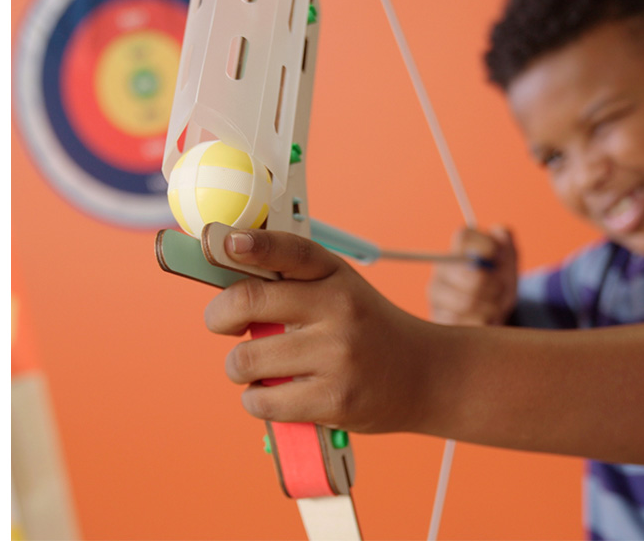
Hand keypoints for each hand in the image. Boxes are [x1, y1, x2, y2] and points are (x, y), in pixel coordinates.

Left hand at [204, 229, 435, 432]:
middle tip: (223, 324)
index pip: (290, 251)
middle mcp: (338, 309)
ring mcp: (337, 355)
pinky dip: (257, 400)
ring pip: (245, 360)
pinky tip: (277, 395)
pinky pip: (262, 401)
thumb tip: (226, 291)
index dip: (254, 244)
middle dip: (219, 317)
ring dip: (239, 368)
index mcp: (335, 276)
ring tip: (261, 369)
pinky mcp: (335, 399)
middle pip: (248, 303)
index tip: (227, 242)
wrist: (425, 375)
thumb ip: (293, 286)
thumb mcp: (341, 292)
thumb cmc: (368, 331)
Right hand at [427, 225, 517, 325]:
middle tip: (500, 289)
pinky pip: (464, 322)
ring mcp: (436, 295)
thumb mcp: (508, 263)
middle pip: (467, 274)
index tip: (498, 256)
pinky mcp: (438, 318)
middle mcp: (441, 269)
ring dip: (490, 308)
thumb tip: (498, 233)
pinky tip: (483, 319)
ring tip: (494, 306)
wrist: (491, 317)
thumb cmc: (498, 284)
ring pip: (466, 302)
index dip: (484, 246)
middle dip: (492, 285)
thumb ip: (506, 243)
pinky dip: (482, 323)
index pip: (463, 237)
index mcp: (457, 249)